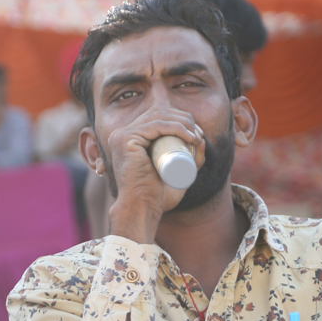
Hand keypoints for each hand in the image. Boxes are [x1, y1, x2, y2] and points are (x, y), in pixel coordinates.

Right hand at [102, 107, 205, 243]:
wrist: (143, 208)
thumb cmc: (157, 195)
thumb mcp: (176, 170)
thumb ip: (185, 158)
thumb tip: (201, 141)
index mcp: (129, 138)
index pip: (158, 117)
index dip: (181, 120)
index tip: (198, 136)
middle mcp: (121, 134)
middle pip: (159, 113)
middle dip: (184, 119)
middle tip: (199, 136)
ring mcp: (121, 135)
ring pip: (159, 116)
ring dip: (183, 122)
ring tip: (196, 137)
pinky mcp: (124, 139)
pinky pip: (156, 125)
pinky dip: (176, 127)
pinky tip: (190, 136)